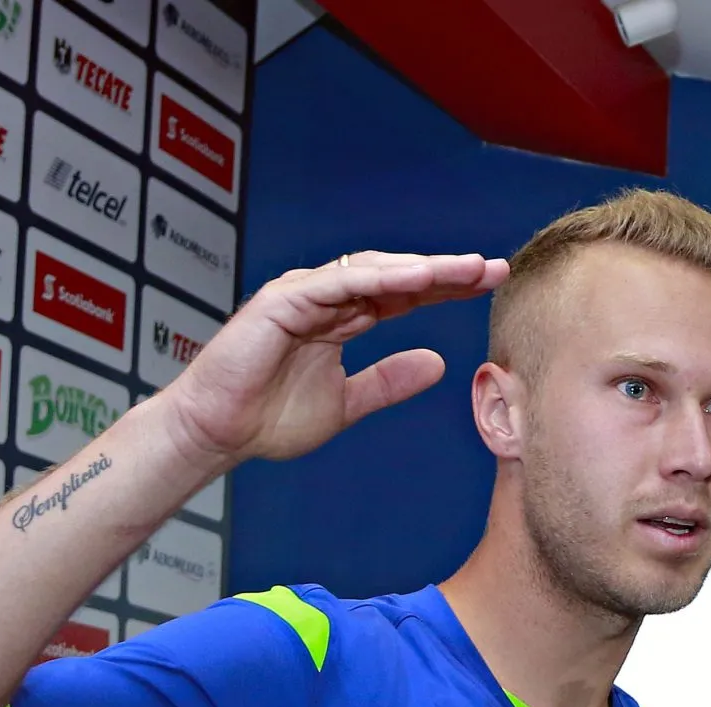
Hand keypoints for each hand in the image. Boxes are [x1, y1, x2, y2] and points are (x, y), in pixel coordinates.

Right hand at [152, 251, 508, 471]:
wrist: (218, 434)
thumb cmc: (269, 418)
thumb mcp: (348, 402)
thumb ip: (389, 382)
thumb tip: (438, 364)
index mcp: (343, 319)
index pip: (404, 296)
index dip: (446, 289)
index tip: (489, 286)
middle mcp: (327, 299)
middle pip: (396, 276)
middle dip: (445, 271)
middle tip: (492, 268)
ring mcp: (304, 294)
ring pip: (372, 270)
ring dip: (420, 268)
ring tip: (465, 269)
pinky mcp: (283, 300)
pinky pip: (339, 283)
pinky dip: (378, 277)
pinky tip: (417, 277)